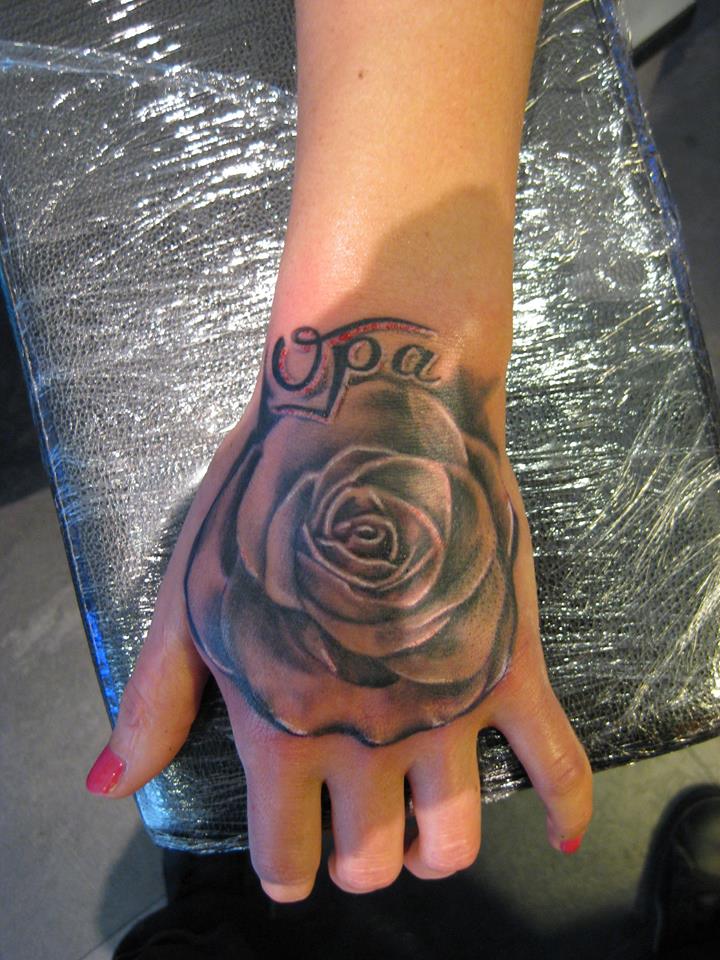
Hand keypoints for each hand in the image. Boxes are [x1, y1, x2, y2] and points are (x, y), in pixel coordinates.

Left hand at [87, 312, 592, 901]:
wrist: (371, 418)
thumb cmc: (268, 502)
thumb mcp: (191, 597)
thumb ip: (156, 701)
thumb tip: (111, 788)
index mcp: (284, 728)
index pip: (288, 857)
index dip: (286, 867)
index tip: (290, 849)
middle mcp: (368, 739)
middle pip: (372, 862)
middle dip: (356, 859)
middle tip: (350, 820)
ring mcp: (448, 709)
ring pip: (453, 842)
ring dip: (434, 850)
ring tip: (419, 819)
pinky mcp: (512, 669)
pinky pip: (558, 763)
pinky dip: (565, 810)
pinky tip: (557, 830)